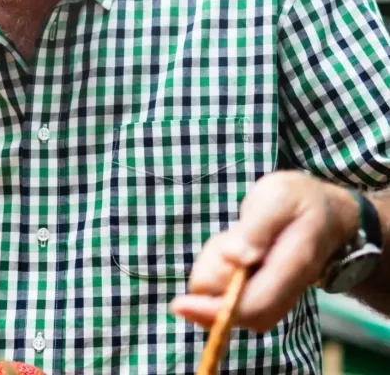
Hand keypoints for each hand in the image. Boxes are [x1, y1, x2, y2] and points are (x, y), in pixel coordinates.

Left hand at [170, 171, 358, 331]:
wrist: (327, 212)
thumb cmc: (299, 200)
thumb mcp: (279, 195)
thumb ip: (257, 226)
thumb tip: (235, 258)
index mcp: (294, 265)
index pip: (255, 305)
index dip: (216, 311)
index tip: (180, 304)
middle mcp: (286, 291)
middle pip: (235, 312)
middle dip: (211, 284)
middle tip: (223, 242)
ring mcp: (275, 296)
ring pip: (227, 302)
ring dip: (213, 272)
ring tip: (233, 238)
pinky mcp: (263, 293)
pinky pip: (228, 293)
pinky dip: (216, 271)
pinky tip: (232, 246)